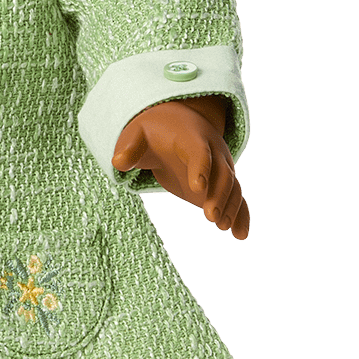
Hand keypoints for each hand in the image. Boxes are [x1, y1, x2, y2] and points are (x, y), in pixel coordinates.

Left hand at [111, 96, 249, 238]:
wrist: (177, 123)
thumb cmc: (153, 131)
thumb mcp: (137, 133)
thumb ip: (129, 147)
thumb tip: (118, 162)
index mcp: (191, 137)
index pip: (198, 151)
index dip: (200, 168)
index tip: (197, 187)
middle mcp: (212, 150)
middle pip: (222, 172)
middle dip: (219, 194)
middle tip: (211, 217)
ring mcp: (220, 165)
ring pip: (232, 185)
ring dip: (230, 206)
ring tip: (222, 227)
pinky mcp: (222, 181)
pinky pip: (236, 196)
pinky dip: (241, 214)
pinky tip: (240, 235)